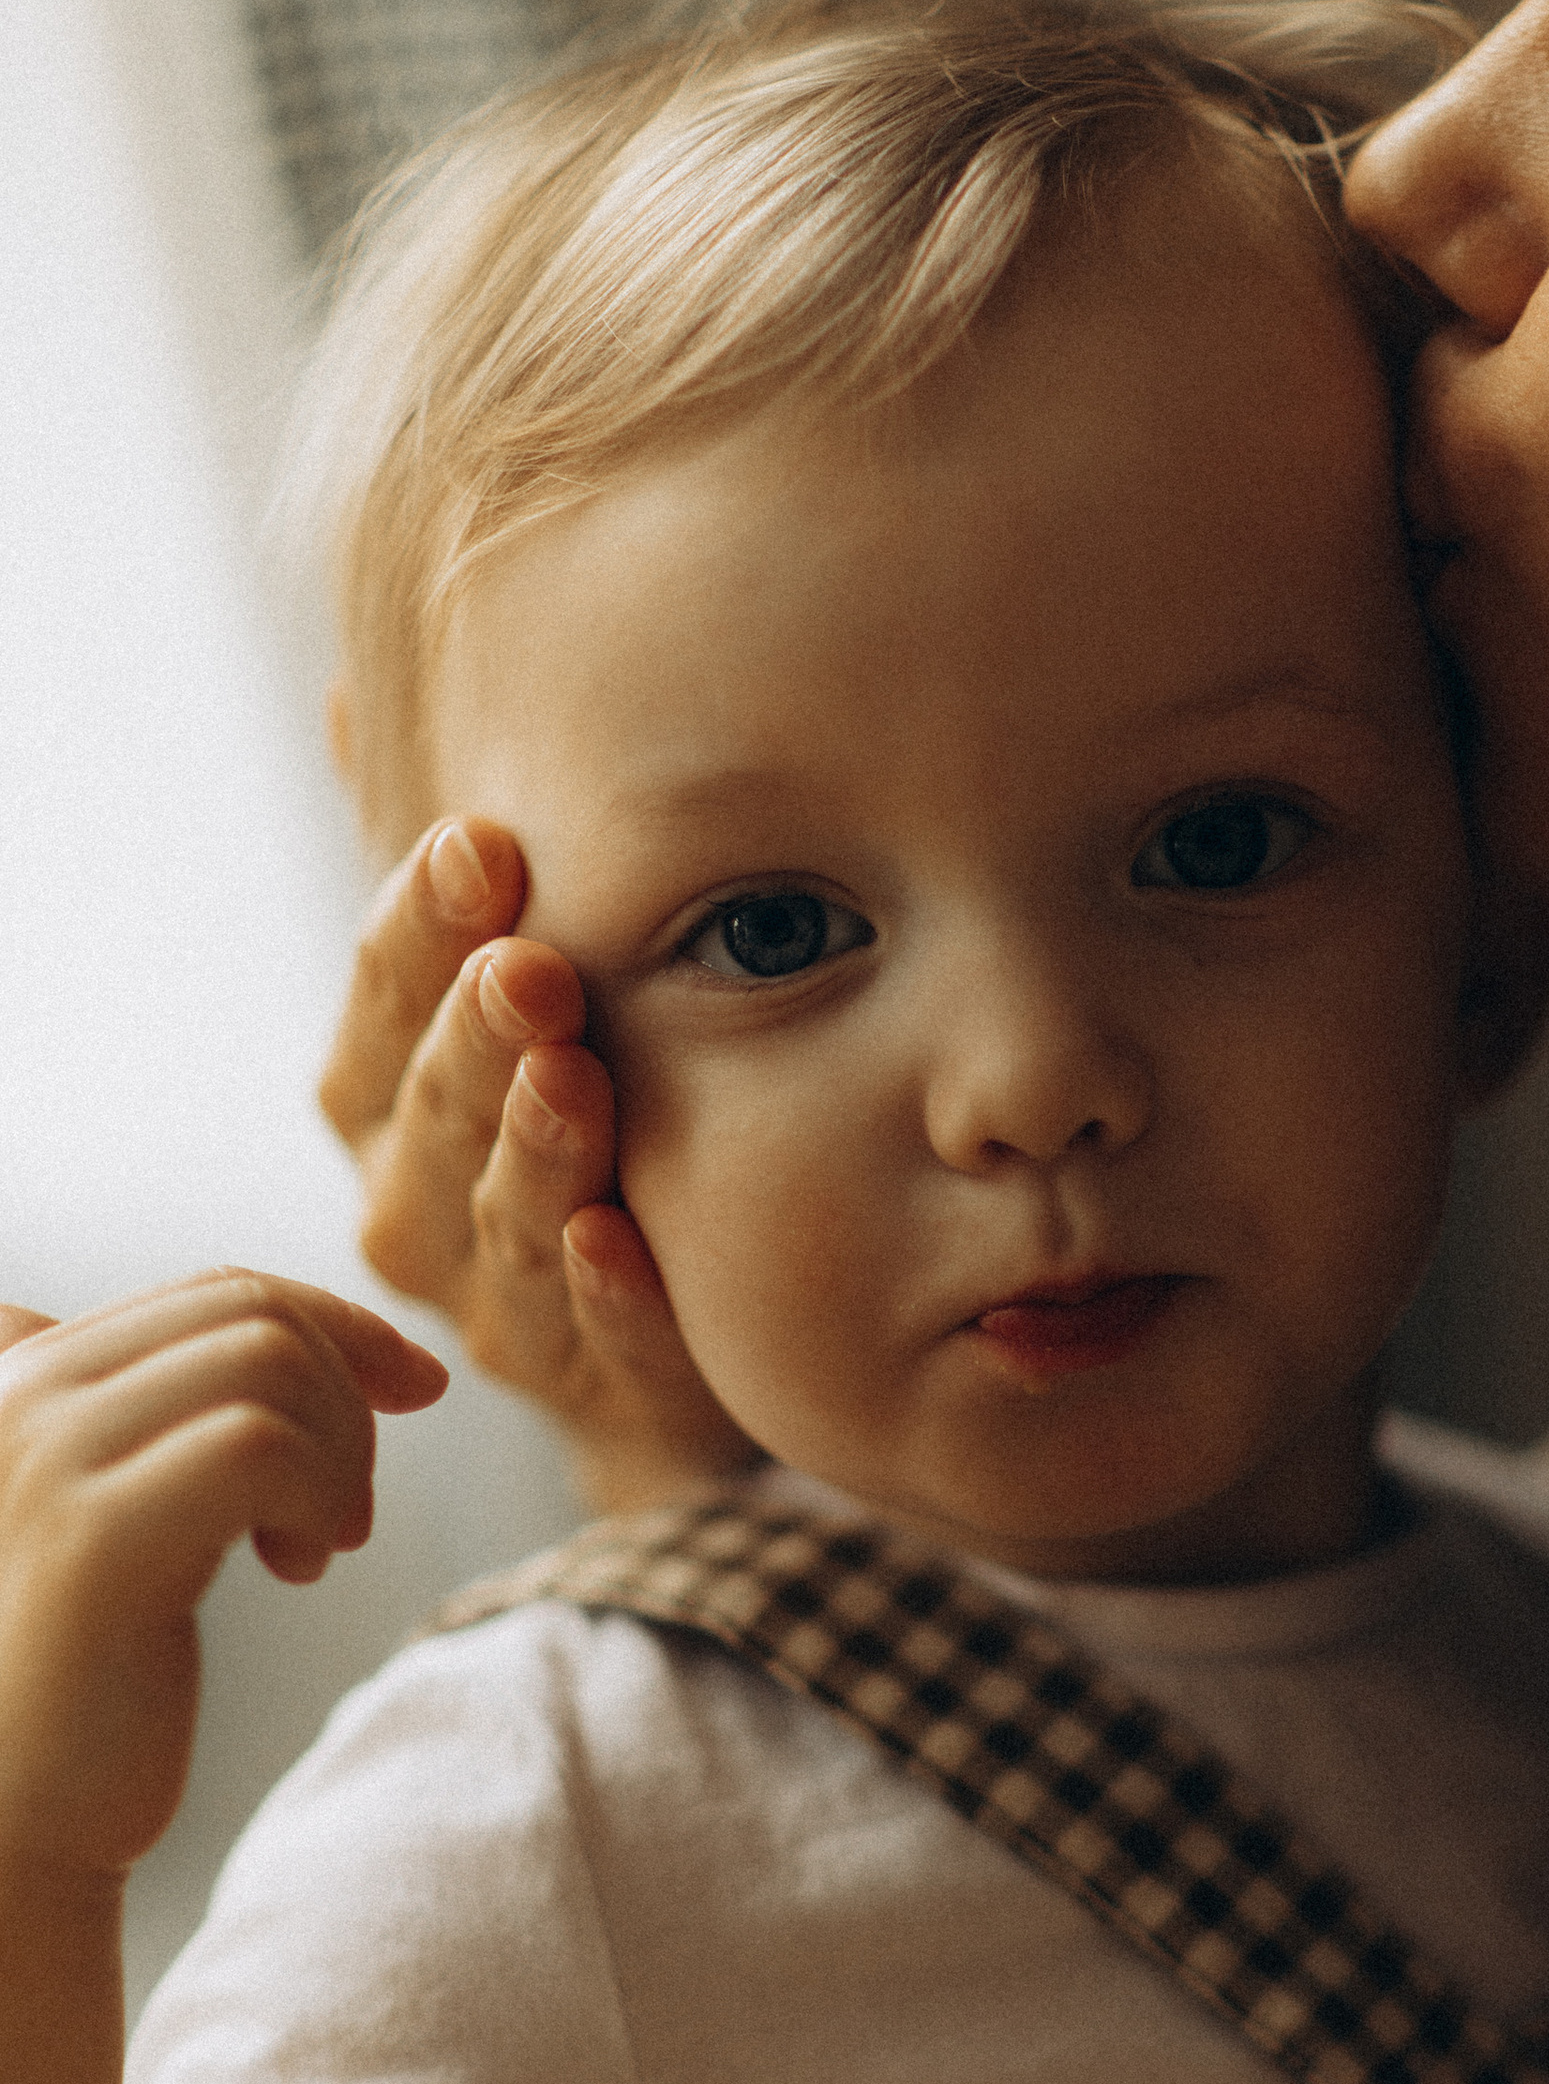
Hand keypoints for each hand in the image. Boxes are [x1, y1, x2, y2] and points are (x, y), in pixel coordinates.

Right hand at [0, 1276, 445, 1890]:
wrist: (12, 1817)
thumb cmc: (86, 1673)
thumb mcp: (128, 1512)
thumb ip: (160, 1417)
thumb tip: (333, 1345)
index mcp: (23, 1372)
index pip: (220, 1291)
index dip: (342, 1328)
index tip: (414, 1391)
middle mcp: (17, 1391)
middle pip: (255, 1313)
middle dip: (348, 1394)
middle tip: (348, 1511)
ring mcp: (46, 1457)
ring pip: (267, 1362)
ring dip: (338, 1452)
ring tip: (318, 1545)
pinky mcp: (93, 1539)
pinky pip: (258, 1445)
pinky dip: (320, 1494)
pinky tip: (299, 1567)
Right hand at [317, 818, 753, 1512]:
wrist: (661, 1340)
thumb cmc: (578, 1128)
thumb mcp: (506, 994)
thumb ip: (444, 876)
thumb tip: (353, 696)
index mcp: (383, 1095)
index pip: (383, 996)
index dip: (422, 926)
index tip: (483, 841)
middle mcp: (414, 1201)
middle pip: (432, 1107)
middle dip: (475, 1031)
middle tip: (530, 961)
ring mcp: (496, 1304)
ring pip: (503, 1220)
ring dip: (534, 1146)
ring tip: (575, 1076)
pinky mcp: (592, 1387)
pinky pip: (597, 1339)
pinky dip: (604, 1291)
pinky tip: (617, 1238)